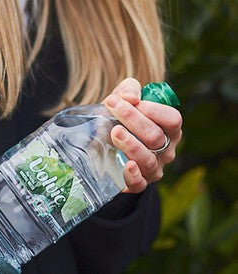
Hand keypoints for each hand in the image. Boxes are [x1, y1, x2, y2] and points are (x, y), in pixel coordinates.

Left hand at [103, 78, 182, 193]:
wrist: (101, 144)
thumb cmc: (119, 117)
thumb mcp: (123, 99)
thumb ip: (128, 90)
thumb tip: (130, 97)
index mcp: (168, 128)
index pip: (172, 120)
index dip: (152, 109)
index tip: (130, 100)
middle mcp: (165, 150)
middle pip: (155, 136)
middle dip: (132, 119)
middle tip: (112, 106)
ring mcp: (153, 168)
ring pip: (148, 159)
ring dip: (131, 144)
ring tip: (114, 131)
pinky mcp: (137, 183)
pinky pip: (139, 184)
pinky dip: (134, 175)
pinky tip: (127, 165)